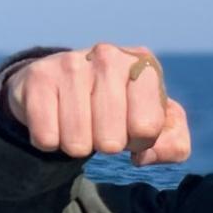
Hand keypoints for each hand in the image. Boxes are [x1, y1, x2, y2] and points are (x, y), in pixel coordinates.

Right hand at [4, 45, 191, 165]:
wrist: (64, 85)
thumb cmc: (121, 109)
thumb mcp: (158, 125)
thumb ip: (174, 145)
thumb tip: (144, 156)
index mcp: (144, 64)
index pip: (147, 128)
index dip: (139, 141)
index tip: (131, 127)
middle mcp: (108, 56)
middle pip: (111, 141)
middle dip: (107, 145)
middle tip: (101, 125)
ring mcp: (71, 63)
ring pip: (77, 144)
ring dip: (78, 145)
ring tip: (79, 122)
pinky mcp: (39, 78)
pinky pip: (47, 139)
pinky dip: (50, 141)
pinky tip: (55, 119)